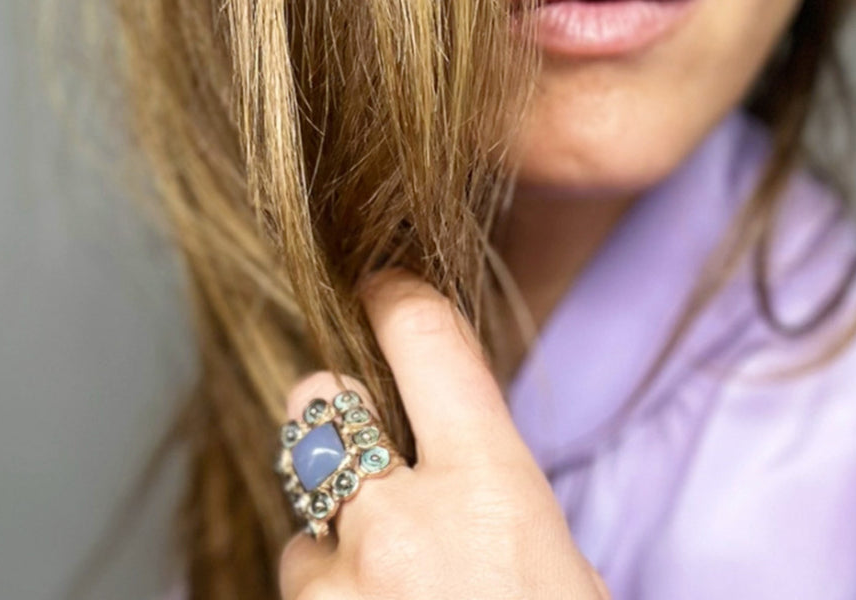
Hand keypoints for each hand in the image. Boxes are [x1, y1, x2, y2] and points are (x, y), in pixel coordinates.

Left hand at [278, 270, 611, 598]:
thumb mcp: (556, 557)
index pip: (423, 338)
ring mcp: (340, 575)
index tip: (381, 286)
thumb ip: (492, 485)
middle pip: (325, 397)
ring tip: (386, 568)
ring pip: (305, 493)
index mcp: (490, 490)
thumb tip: (446, 446)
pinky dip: (328, 580)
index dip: (397, 298)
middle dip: (340, 406)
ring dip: (337, 515)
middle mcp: (401, 520)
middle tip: (371, 442)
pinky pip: (299, 565)